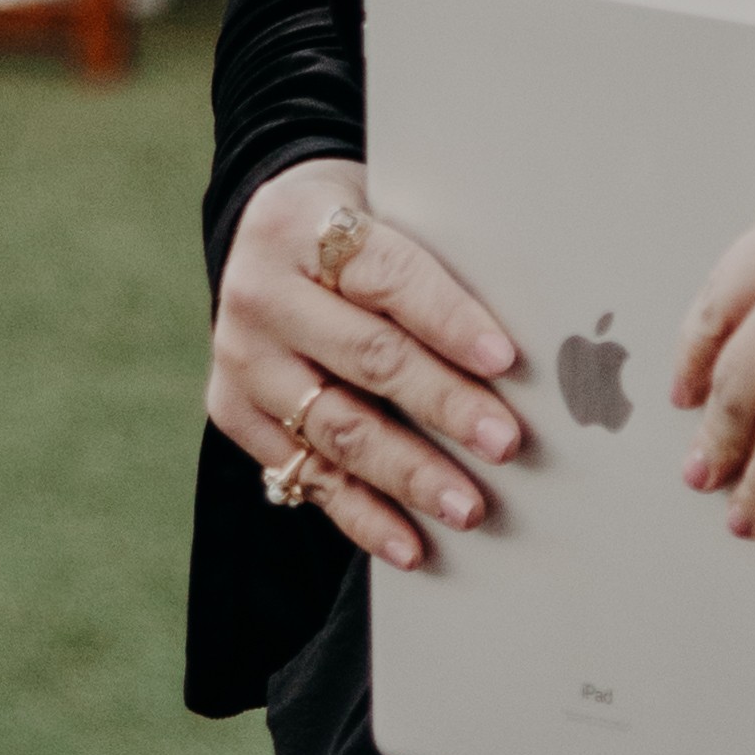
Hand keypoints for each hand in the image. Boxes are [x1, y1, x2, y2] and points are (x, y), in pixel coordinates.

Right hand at [204, 173, 528, 576]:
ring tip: (467, 506)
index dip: (449, 318)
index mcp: (300, 224)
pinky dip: (363, 515)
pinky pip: (306, 475)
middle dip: (443, 404)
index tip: (505, 359)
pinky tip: (411, 544)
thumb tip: (520, 344)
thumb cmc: (353, 226)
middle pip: (367, 357)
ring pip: (337, 428)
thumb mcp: (384, 210)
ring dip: (409, 474)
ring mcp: (242, 358)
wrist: (267, 238)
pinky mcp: (234, 411)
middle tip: (505, 442)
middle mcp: (260, 293)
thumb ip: (434, 259)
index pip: (387, 276)